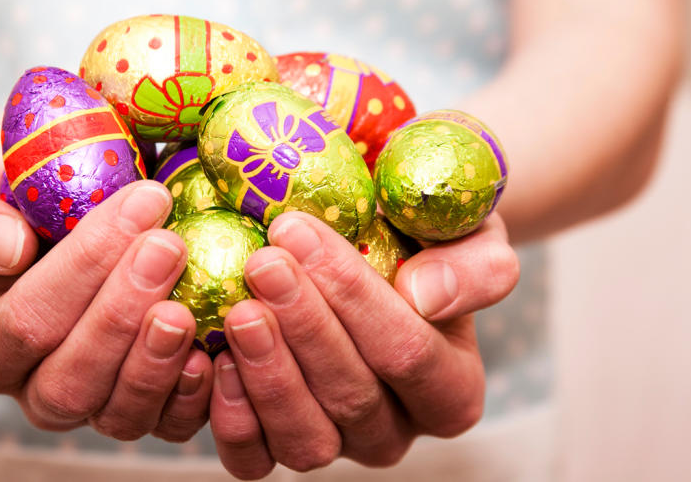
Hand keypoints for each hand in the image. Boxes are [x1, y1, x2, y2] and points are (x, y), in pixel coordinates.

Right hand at [0, 151, 212, 441]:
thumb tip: (5, 249)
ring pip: (119, 413)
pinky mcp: (148, 412)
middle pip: (72, 379)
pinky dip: (195, 397)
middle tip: (169, 246)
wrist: (60, 222)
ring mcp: (94, 407)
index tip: (142, 201)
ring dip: (157, 360)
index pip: (27, 320)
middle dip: (123, 313)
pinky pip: (170, 426)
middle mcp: (35, 390)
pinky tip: (215, 349)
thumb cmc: (13, 205)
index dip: (84, 266)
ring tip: (188, 304)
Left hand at [208, 212, 518, 477]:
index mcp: (453, 389)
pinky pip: (255, 458)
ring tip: (240, 309)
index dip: (353, 296)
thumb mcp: (470, 234)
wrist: (375, 252)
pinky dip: (232, 418)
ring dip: (268, 373)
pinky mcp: (280, 448)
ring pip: (306, 438)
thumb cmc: (423, 240)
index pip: (408, 353)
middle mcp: (397, 430)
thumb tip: (426, 296)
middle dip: (303, 324)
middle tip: (263, 262)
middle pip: (352, 395)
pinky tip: (216, 358)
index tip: (299, 232)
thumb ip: (473, 266)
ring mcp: (338, 444)